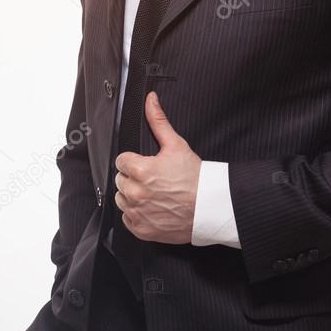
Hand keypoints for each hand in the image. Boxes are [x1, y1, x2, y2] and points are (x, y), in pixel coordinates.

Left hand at [113, 91, 201, 244]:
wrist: (209, 207)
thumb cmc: (195, 178)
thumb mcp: (176, 145)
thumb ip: (158, 121)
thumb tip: (150, 100)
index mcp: (139, 170)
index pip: (122, 161)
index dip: (135, 161)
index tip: (148, 165)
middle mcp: (135, 193)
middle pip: (120, 180)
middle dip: (133, 177)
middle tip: (154, 179)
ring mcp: (137, 213)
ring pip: (122, 199)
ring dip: (133, 195)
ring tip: (154, 193)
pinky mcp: (141, 229)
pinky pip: (127, 219)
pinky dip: (137, 215)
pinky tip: (153, 208)